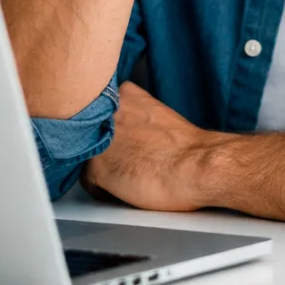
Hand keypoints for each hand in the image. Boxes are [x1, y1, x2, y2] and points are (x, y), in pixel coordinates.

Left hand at [81, 82, 221, 212]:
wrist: (197, 166)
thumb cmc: (187, 148)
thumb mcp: (157, 115)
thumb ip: (134, 117)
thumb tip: (128, 133)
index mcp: (123, 94)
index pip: (100, 113)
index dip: (109, 132)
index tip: (121, 143)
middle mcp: (104, 112)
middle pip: (90, 133)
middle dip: (102, 147)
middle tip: (126, 160)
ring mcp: (98, 140)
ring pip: (88, 157)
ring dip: (103, 168)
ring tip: (129, 176)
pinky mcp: (96, 168)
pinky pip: (88, 183)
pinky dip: (104, 190)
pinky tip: (127, 189)